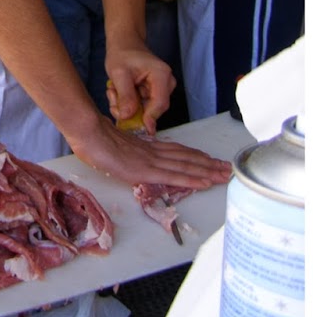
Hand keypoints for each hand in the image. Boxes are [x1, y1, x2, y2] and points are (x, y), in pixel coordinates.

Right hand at [70, 118, 233, 190]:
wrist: (88, 134)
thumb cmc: (94, 140)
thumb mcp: (115, 146)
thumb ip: (129, 151)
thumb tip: (135, 157)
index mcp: (147, 147)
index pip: (178, 152)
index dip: (197, 156)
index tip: (212, 160)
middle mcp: (153, 153)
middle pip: (187, 158)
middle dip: (209, 165)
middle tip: (228, 169)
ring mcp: (151, 161)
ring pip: (185, 166)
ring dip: (206, 172)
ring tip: (224, 175)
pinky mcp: (146, 171)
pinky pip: (173, 176)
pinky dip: (191, 179)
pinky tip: (205, 182)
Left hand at [104, 42, 176, 131]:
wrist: (124, 44)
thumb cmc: (122, 54)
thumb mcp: (119, 74)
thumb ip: (125, 95)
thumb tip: (127, 116)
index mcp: (161, 75)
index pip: (160, 103)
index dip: (149, 118)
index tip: (140, 129)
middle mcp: (165, 83)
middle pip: (152, 108)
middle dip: (130, 110)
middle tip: (112, 99)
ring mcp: (160, 88)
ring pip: (144, 109)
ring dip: (125, 105)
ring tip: (113, 90)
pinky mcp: (153, 92)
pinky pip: (140, 105)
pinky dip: (126, 102)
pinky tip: (117, 91)